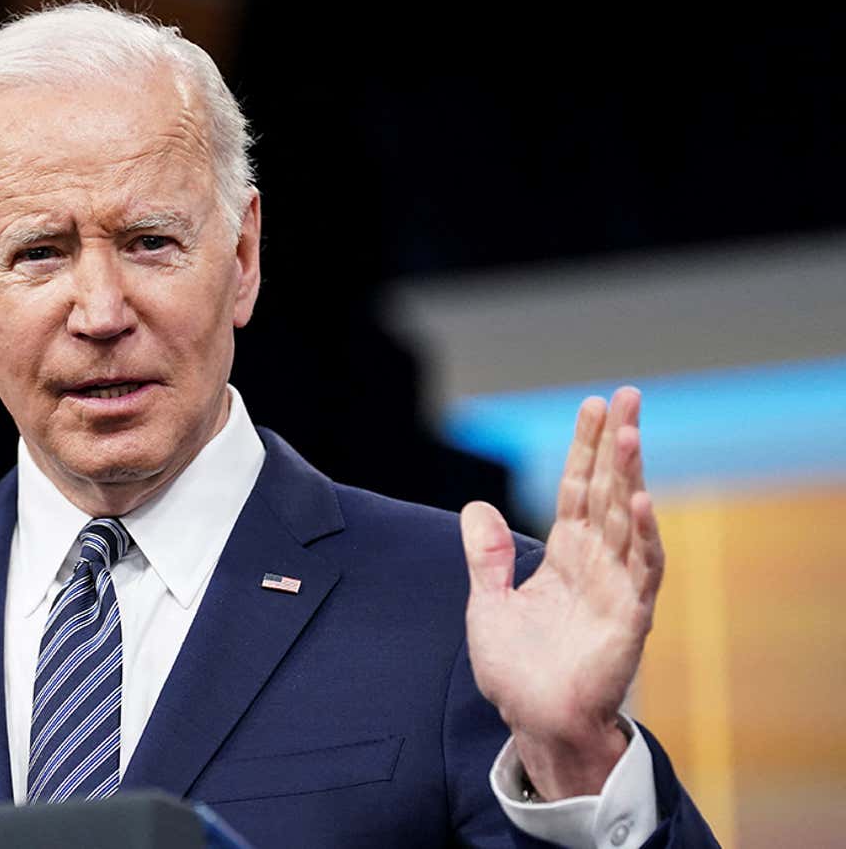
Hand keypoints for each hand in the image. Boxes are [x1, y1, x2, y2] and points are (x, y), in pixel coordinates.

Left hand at [460, 387, 663, 797]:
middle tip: (627, 396)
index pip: (578, 489)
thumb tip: (475, 506)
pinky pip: (641, 570)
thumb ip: (486, 556)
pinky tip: (641, 502)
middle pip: (609, 492)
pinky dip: (643, 536)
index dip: (585, 448)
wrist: (534, 722)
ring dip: (632, 478)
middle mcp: (596, 564)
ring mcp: (616, 588)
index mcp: (566, 556)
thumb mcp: (489, 603)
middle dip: (617, 445)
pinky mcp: (629, 618)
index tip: (593, 406)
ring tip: (630, 435)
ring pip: (628, 521)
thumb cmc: (518, 670)